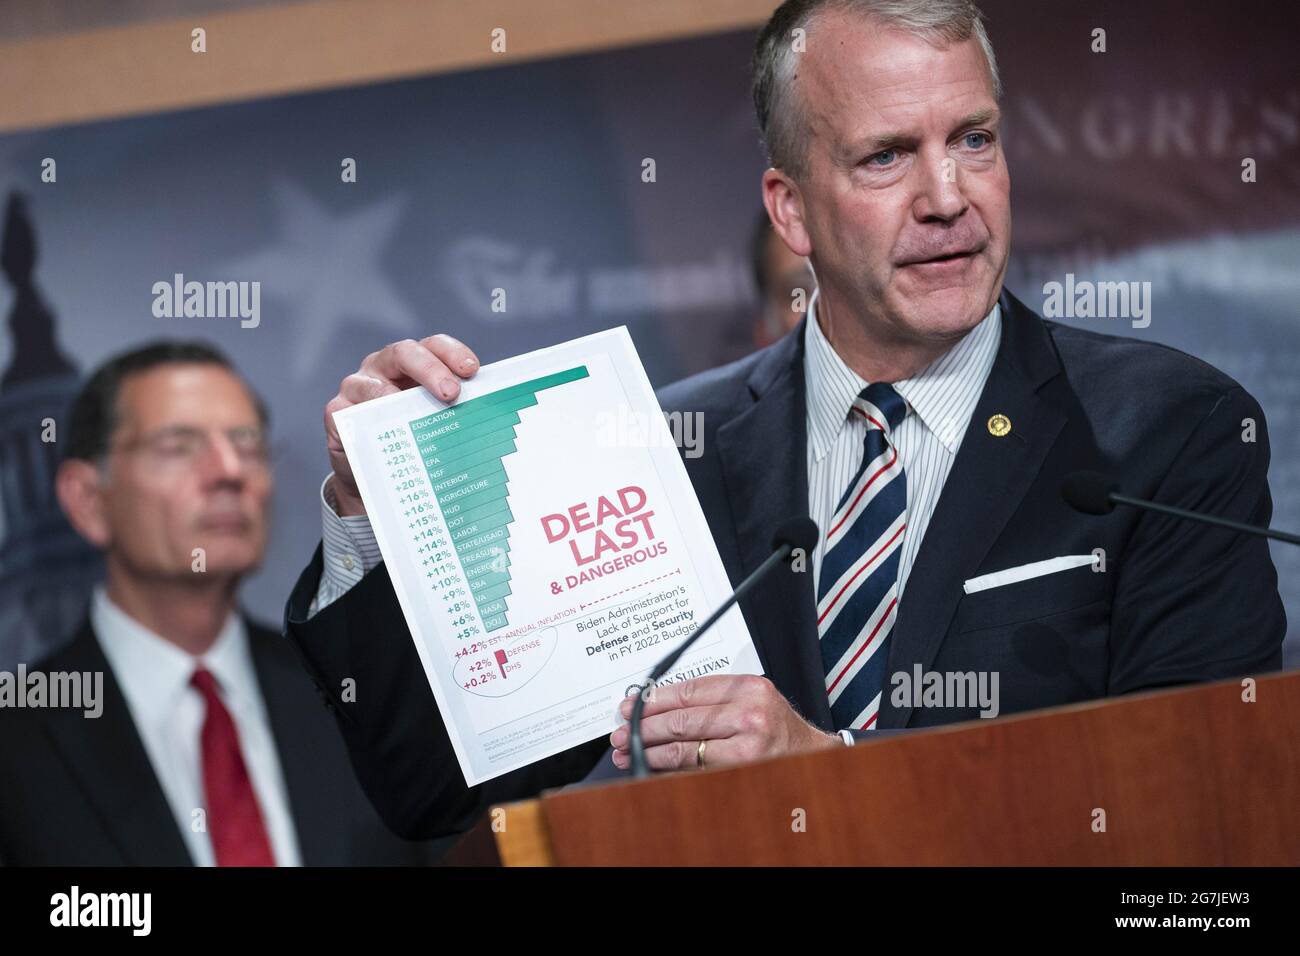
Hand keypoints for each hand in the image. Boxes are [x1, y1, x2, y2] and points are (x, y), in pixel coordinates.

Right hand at [324, 335, 479, 515]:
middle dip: (430, 369)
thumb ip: (454, 411)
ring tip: (414, 415)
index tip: (472, 370)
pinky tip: (382, 433)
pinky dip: (364, 421)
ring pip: (373, 384)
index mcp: (413, 363)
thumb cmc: (411, 438)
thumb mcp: (434, 420)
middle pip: (405, 353)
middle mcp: (383, 367)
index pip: (434, 346)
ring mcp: (357, 387)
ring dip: (394, 398)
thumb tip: (491, 415)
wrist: (376, 474)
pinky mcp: (336, 412)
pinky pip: (347, 413)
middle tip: (451, 393)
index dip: (452, 353)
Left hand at [608, 675, 839, 771]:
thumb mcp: (752, 698)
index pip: (688, 691)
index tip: (631, 707)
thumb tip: (659, 705)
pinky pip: (694, 772)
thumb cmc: (778, 726)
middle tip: (621, 733)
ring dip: (650, 751)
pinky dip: (669, 772)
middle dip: (644, 727)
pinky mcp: (741, 771)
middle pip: (681, 720)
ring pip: (683, 748)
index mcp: (748, 688)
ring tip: (629, 752)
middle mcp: (749, 714)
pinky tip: (653, 769)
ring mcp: (746, 746)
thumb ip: (713, 697)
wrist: (811, 755)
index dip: (654, 700)